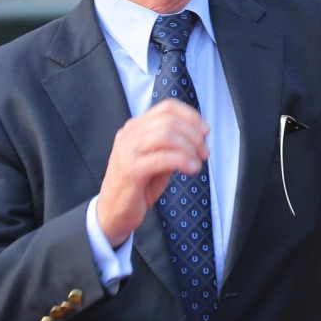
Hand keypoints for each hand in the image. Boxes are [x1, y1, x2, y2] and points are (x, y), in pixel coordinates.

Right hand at [97, 99, 210, 246]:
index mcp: (135, 127)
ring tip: (198, 162)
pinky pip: (163, 158)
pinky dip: (183, 161)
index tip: (205, 131)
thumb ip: (173, 145)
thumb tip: (199, 135)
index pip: (167, 107)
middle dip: (194, 135)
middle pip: (170, 120)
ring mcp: (128, 151)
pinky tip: (192, 169)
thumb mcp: (158, 159)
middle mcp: (129, 134)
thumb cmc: (139, 186)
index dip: (190, 116)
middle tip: (205, 152)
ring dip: (190, 147)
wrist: (114, 213)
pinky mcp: (131, 169)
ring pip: (167, 135)